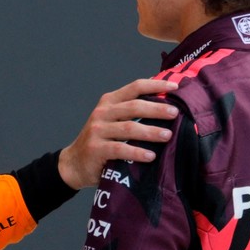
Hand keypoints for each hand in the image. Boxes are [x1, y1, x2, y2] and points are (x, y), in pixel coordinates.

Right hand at [58, 79, 177, 189]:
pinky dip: (137, 152)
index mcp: (109, 102)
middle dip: (157, 109)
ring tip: (168, 135)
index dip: (155, 85)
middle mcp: (102, 113)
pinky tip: (151, 156)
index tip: (175, 86)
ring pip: (129, 128)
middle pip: (133, 106)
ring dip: (151, 131)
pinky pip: (120, 149)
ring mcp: (98, 131)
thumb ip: (132, 113)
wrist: (74, 163)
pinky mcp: (96, 149)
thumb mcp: (112, 120)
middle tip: (175, 113)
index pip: (134, 87)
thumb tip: (166, 107)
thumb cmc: (101, 141)